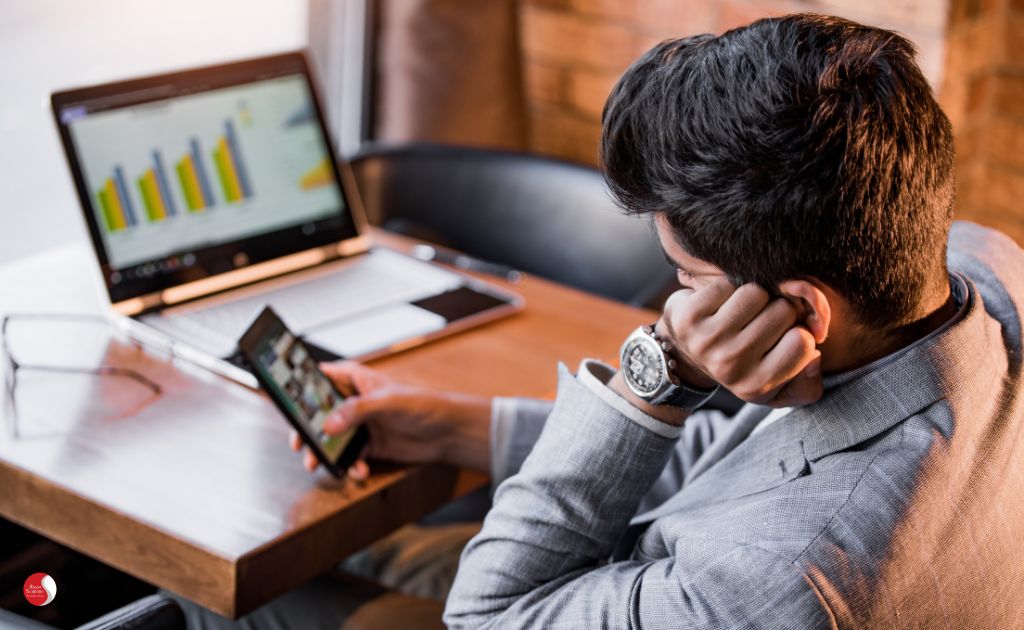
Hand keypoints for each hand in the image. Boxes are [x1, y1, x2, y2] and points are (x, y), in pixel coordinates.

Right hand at [288, 361, 491, 479]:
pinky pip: (350, 458)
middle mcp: (355, 402)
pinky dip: (351, 466)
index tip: (286, 402)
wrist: (449, 433)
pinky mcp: (370, 446)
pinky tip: (360, 472)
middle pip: (319, 414)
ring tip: (319, 467)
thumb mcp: (388, 403)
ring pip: (331, 440)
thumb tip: (328, 425)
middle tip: (299, 445)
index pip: (322, 377)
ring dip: (325, 455)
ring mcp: (361, 425)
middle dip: (307, 431)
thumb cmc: (423, 405)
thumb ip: (357, 411)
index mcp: (357, 381)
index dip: (301, 387)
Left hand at [657, 278, 822, 407]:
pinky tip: (721, 305)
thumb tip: (815, 357)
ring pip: (757, 292)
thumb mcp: (778, 389)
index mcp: (757, 386)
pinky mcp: (688, 316)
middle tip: (761, 322)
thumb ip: (808, 384)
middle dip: (779, 310)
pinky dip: (729, 288)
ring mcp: (707, 340)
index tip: (784, 337)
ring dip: (755, 297)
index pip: (804, 342)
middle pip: (783, 311)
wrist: (685, 355)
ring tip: (743, 313)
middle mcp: (731, 365)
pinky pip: (728, 283)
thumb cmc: (742, 366)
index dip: (799, 332)